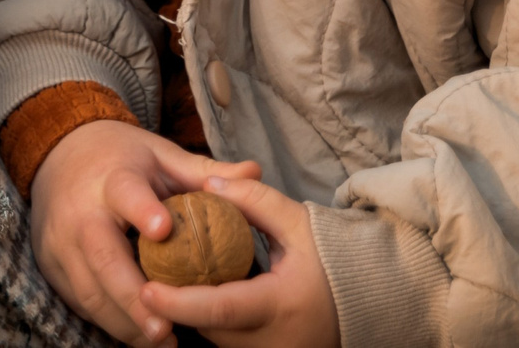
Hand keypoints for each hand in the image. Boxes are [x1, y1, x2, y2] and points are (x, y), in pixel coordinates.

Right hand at [28, 119, 261, 342]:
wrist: (59, 154)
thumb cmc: (123, 160)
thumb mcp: (161, 156)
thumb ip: (204, 171)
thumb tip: (255, 171)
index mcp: (112, 178)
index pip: (125, 192)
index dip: (142, 210)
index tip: (164, 230)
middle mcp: (80, 210)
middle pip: (102, 257)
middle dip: (132, 296)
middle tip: (166, 329)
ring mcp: (59, 241)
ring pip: (88, 290)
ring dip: (124, 321)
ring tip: (162, 342)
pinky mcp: (51, 265)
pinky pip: (79, 301)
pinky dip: (108, 321)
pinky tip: (137, 335)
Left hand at [140, 176, 339, 347]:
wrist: (372, 301)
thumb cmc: (335, 259)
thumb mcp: (299, 222)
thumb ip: (254, 200)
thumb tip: (208, 186)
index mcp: (280, 306)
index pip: (219, 309)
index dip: (178, 302)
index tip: (145, 288)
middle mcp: (274, 341)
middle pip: (209, 327)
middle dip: (177, 305)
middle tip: (148, 273)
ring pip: (217, 338)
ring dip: (194, 313)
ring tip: (169, 278)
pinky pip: (231, 341)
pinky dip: (213, 320)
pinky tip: (200, 293)